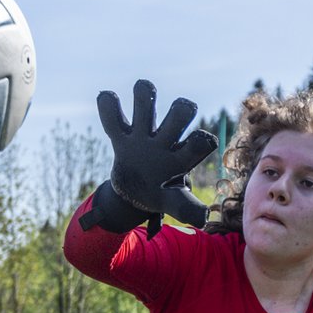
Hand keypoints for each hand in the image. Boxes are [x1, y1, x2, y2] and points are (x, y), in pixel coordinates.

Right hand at [96, 79, 216, 233]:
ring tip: (143, 93)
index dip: (201, 140)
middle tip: (177, 118)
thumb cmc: (162, 194)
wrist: (136, 191)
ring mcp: (142, 135)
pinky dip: (108, 104)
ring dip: (145, 94)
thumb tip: (203, 219)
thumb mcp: (175, 202)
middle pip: (180, 112)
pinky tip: (108, 98)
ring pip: (146, 102)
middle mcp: (166, 139)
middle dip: (182, 110)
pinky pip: (112, 116)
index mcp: (182, 157)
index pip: (199, 142)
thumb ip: (187, 207)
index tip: (200, 143)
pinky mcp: (121, 135)